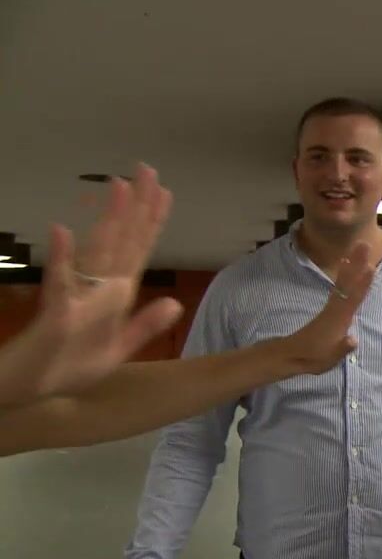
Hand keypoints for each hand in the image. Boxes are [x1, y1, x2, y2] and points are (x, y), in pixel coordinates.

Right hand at [0, 163, 178, 408]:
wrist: (29, 389)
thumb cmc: (68, 367)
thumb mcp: (116, 350)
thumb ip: (144, 327)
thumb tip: (174, 303)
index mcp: (115, 295)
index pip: (138, 251)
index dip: (152, 222)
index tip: (165, 191)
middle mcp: (98, 288)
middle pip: (121, 241)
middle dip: (136, 207)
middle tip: (147, 169)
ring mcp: (75, 296)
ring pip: (97, 252)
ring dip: (108, 220)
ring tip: (118, 186)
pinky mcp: (54, 314)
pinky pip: (59, 286)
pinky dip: (61, 259)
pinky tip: (61, 232)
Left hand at [270, 242, 376, 374]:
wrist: (293, 354)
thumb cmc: (314, 357)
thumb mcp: (329, 358)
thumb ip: (342, 348)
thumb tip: (353, 339)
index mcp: (338, 319)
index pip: (353, 298)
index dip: (362, 284)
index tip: (370, 267)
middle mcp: (336, 308)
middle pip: (348, 283)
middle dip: (357, 263)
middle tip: (364, 244)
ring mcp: (333, 306)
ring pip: (344, 282)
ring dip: (352, 264)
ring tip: (358, 248)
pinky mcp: (332, 307)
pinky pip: (340, 286)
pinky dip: (345, 273)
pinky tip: (346, 263)